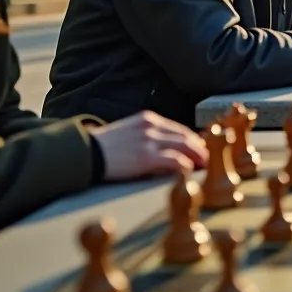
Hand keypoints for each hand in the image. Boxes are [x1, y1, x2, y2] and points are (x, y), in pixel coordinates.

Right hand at [89, 111, 208, 180]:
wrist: (83, 154)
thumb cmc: (105, 148)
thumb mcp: (129, 133)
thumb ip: (149, 137)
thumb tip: (170, 151)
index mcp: (148, 119)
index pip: (180, 129)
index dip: (194, 141)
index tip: (202, 151)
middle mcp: (151, 126)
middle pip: (187, 136)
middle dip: (201, 149)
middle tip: (208, 160)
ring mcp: (149, 140)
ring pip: (185, 146)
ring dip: (198, 157)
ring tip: (204, 167)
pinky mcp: (145, 156)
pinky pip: (175, 160)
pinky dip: (186, 166)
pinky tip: (190, 172)